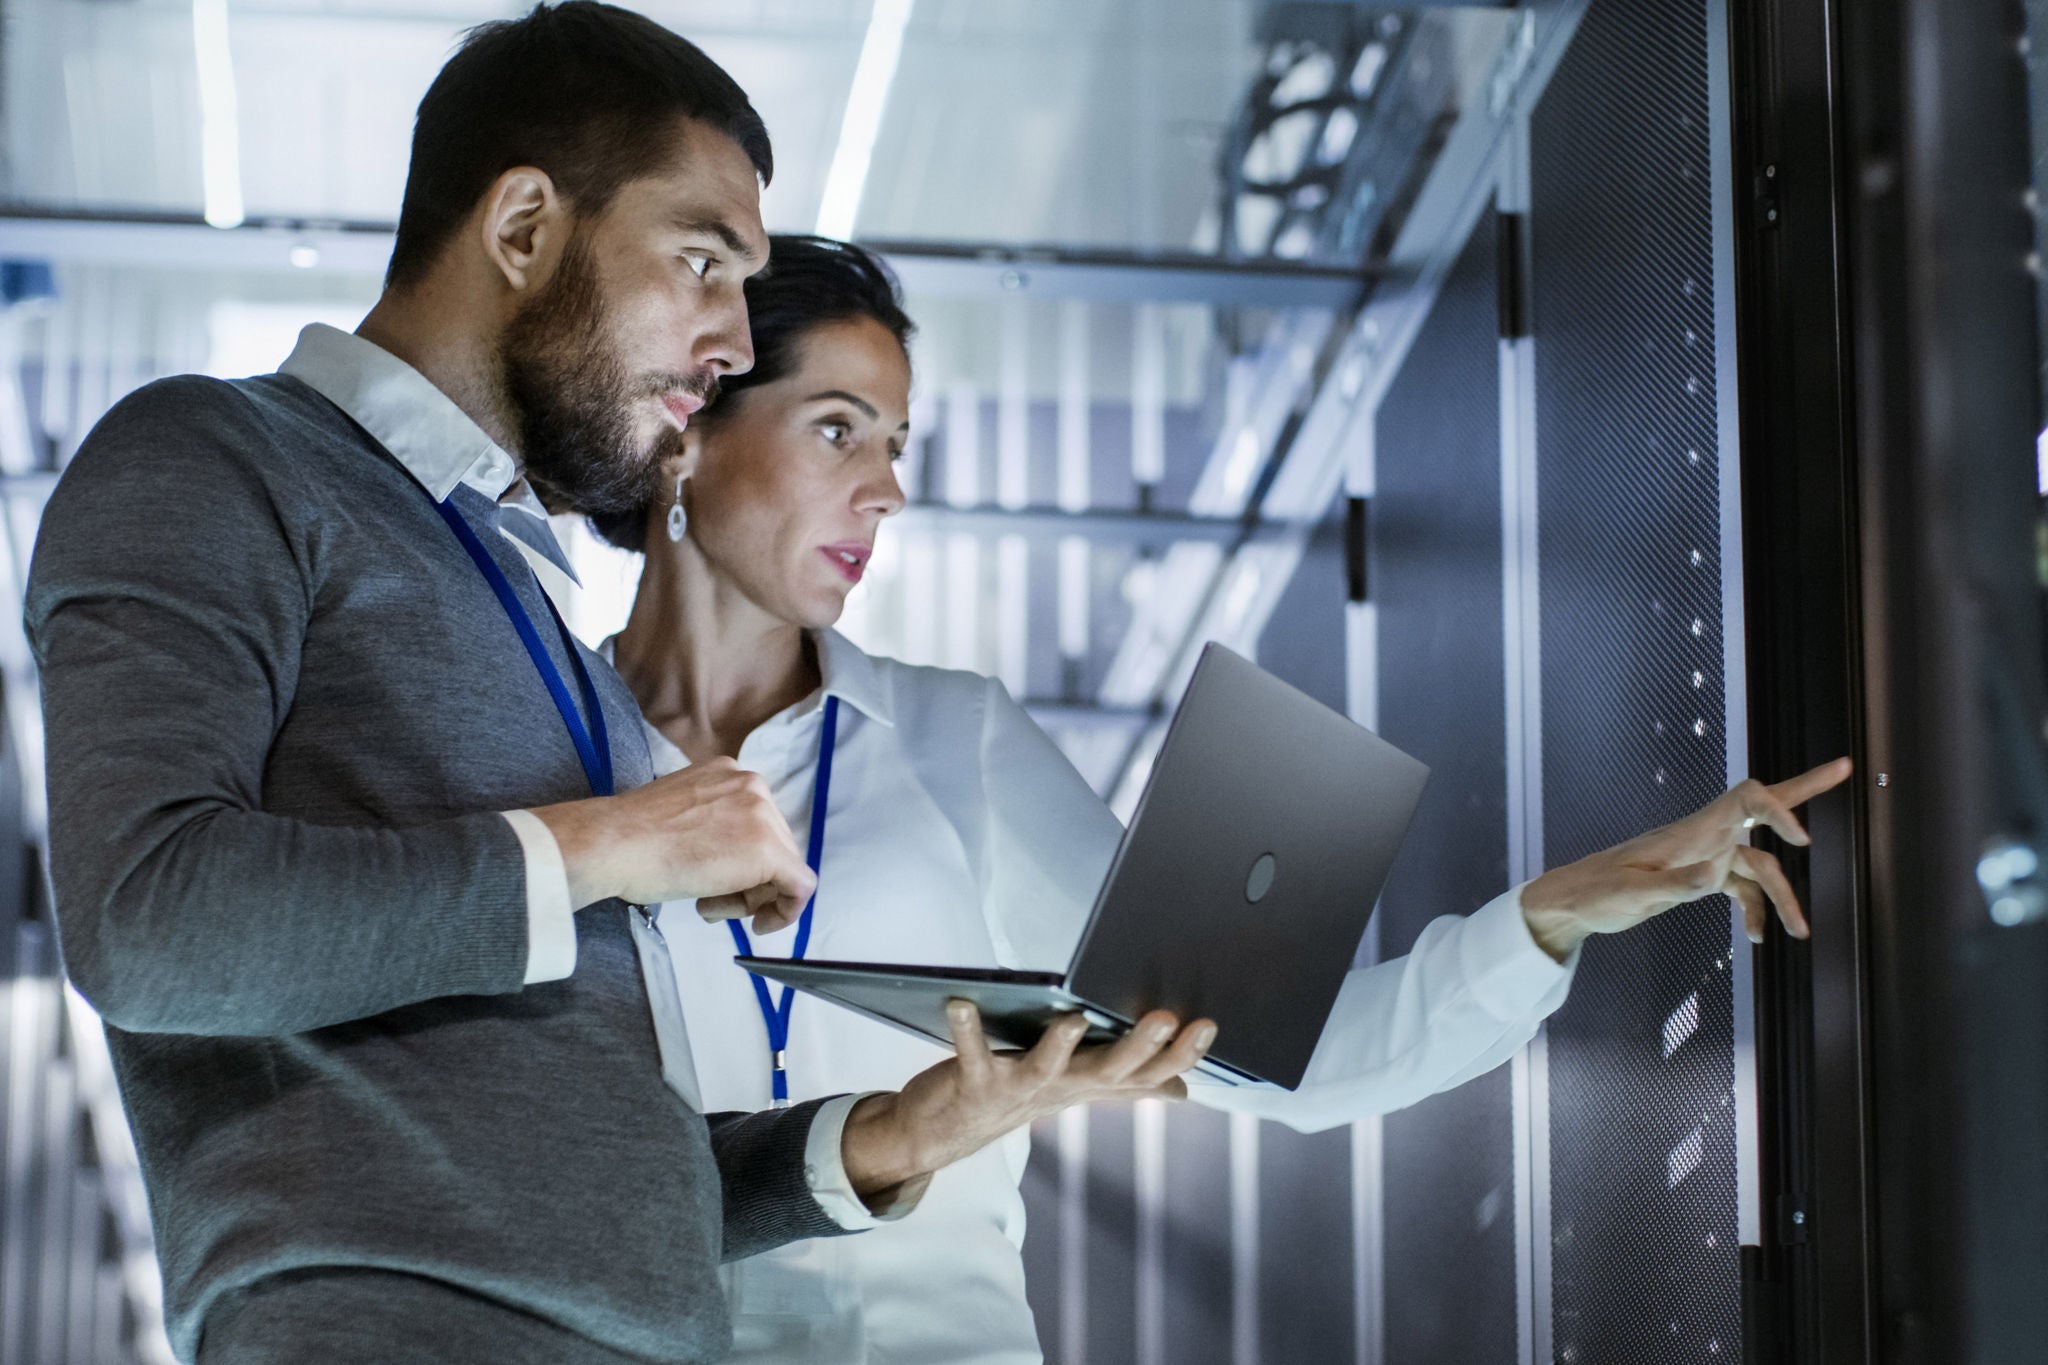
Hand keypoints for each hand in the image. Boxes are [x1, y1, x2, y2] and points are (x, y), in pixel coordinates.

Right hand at [528, 757, 816, 931]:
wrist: (614, 843)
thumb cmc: (630, 838)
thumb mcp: (681, 816)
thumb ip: (712, 826)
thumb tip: (728, 856)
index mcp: (729, 773)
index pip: (756, 825)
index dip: (742, 862)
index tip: (719, 882)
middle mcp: (753, 785)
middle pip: (774, 845)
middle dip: (749, 881)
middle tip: (712, 901)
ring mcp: (764, 815)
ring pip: (783, 867)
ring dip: (751, 897)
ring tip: (709, 905)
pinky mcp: (769, 850)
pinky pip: (800, 887)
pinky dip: (785, 911)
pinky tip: (759, 924)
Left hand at [839, 1002, 1215, 1205]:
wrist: (944, 1133)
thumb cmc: (1016, 1095)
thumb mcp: (1076, 1088)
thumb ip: (1127, 1083)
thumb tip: (1182, 1089)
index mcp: (1088, 1083)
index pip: (1146, 1073)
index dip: (1179, 1054)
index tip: (1208, 1025)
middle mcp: (1060, 1089)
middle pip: (1108, 1072)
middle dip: (1139, 1047)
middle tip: (1165, 1018)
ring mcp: (1017, 1089)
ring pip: (1046, 1069)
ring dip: (1060, 1045)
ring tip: (1073, 1018)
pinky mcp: (974, 1083)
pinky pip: (971, 1054)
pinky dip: (966, 1029)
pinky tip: (961, 1003)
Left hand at [1519, 757, 1853, 959]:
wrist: (1575, 902)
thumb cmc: (1598, 892)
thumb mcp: (1633, 893)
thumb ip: (1675, 885)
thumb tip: (1713, 877)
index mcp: (1691, 831)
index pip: (1745, 799)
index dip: (1777, 809)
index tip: (1800, 838)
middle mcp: (1704, 836)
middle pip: (1762, 807)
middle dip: (1806, 789)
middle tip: (1846, 767)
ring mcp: (1705, 855)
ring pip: (1761, 866)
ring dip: (1783, 897)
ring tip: (1801, 933)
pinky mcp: (1699, 876)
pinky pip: (1742, 888)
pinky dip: (1755, 910)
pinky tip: (1756, 937)